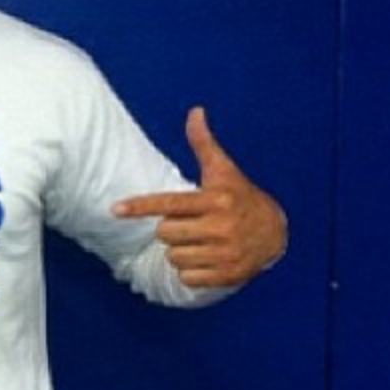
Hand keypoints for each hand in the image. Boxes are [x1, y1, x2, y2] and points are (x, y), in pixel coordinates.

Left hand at [114, 107, 287, 288]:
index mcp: (215, 201)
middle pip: (165, 233)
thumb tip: (195, 111)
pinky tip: (207, 258)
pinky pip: (186, 278)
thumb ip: (204, 143)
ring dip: (179, 250)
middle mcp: (220, 227)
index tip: (114, 210)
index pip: (169, 203)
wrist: (275, 233)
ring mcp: (225, 253)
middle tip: (189, 223)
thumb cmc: (240, 197)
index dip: (140, 206)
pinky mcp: (228, 275)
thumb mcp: (224, 170)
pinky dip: (191, 271)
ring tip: (200, 240)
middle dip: (171, 228)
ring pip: (173, 257)